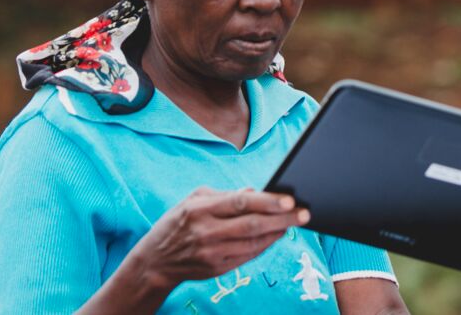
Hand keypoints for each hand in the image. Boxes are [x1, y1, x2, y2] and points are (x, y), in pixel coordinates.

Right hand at [128, 186, 308, 291]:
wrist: (155, 262)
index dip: (266, 201)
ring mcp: (212, 253)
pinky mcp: (217, 269)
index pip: (239, 204)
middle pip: (252, 225)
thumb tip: (255, 191)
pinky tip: (277, 235)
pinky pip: (249, 256)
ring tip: (295, 222)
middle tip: (305, 213)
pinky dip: (266, 245)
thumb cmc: (177, 224)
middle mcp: (206, 233)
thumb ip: (224, 194)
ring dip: (278, 232)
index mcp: (199, 210)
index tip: (289, 199)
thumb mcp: (192, 201)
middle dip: (282, 219)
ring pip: (254, 243)